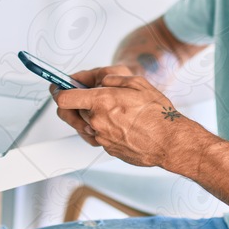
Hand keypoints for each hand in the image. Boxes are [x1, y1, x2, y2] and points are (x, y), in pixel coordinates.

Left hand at [53, 73, 196, 167]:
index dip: (58, 91)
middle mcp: (97, 121)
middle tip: (84, 97)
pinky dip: (102, 129)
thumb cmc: (158, 114)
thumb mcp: (137, 83)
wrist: (170, 142)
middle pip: (71, 112)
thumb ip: (113, 79)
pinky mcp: (107, 148)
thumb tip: (100, 81)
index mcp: (102, 101)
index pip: (64, 98)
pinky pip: (97, 136)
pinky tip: (118, 123)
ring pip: (84, 124)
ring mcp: (101, 137)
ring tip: (111, 111)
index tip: (58, 88)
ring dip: (90, 116)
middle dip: (75, 104)